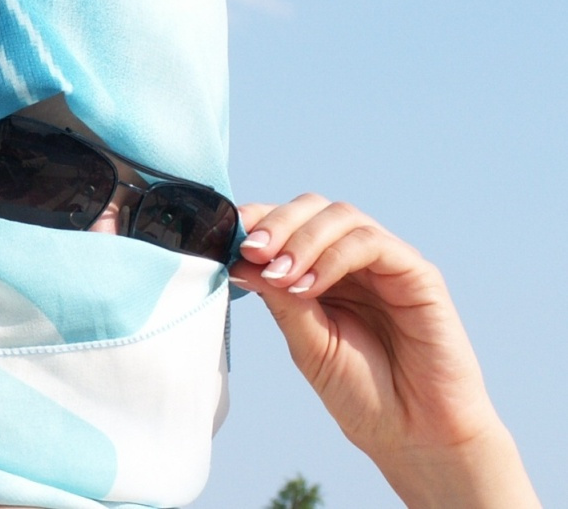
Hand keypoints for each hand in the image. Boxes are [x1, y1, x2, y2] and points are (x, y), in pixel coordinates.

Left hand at [229, 194, 538, 507]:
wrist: (413, 434)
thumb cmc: (361, 392)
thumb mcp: (306, 343)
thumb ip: (279, 300)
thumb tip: (238, 260)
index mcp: (323, 272)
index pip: (288, 225)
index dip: (257, 221)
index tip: (224, 238)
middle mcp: (354, 260)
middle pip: (313, 209)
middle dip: (276, 223)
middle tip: (251, 251)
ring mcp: (387, 263)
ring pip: (342, 217)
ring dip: (301, 240)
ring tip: (278, 275)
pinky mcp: (418, 274)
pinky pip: (372, 243)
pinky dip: (334, 256)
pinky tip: (308, 286)